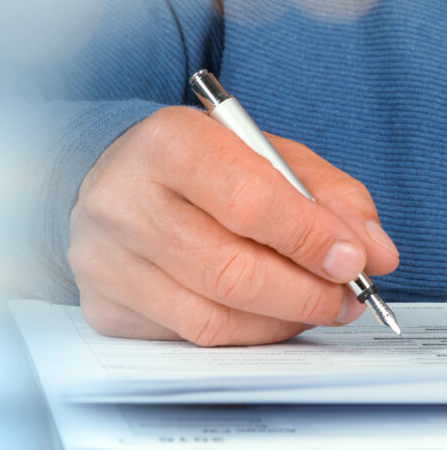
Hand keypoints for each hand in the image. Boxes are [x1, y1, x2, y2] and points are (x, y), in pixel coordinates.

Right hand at [69, 106, 398, 345]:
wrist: (122, 180)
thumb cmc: (198, 163)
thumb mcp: (264, 153)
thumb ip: (325, 194)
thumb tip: (372, 252)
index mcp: (168, 143)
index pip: (249, 201)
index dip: (310, 238)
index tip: (355, 259)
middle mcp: (124, 201)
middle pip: (231, 271)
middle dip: (305, 293)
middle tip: (343, 296)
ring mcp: (106, 258)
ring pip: (212, 317)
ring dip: (279, 320)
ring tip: (310, 305)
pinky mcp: (105, 302)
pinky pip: (189, 336)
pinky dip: (242, 333)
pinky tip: (261, 314)